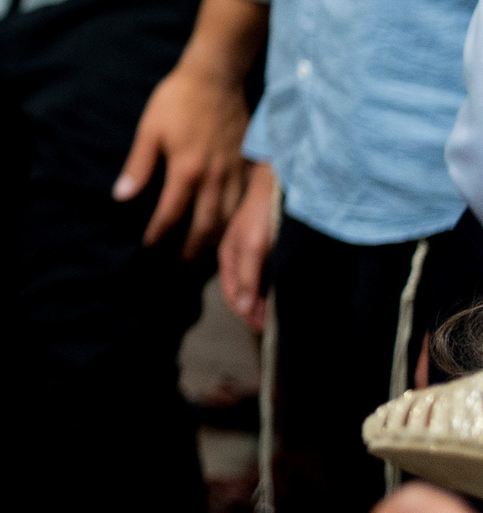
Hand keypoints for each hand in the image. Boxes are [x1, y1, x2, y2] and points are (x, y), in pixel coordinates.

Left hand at [117, 61, 251, 255]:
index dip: (159, 233)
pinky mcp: (249, 166)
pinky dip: (237, 222)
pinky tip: (230, 230)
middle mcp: (214, 177)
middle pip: (205, 225)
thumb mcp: (149, 130)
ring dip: (217, 240)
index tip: (149, 247)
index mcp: (186, 170)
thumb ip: (138, 166)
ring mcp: (235, 173)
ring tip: (205, 255)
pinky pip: (246, 203)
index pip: (170, 214)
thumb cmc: (177, 101)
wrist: (216, 78)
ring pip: (229, 218)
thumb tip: (121, 196)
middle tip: (181, 264)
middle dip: (193, 249)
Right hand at [219, 162, 278, 331]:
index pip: (234, 296)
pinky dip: (274, 289)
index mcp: (229, 258)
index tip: (265, 331)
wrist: (281, 181)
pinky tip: (284, 294)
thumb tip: (243, 309)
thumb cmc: (263, 212)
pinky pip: (268, 276)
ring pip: (256, 286)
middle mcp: (239, 258)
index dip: (247, 315)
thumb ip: (247, 277)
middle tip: (276, 328)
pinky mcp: (268, 247)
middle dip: (256, 312)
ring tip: (281, 315)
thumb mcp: (253, 246)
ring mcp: (254, 253)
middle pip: (244, 293)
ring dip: (266, 303)